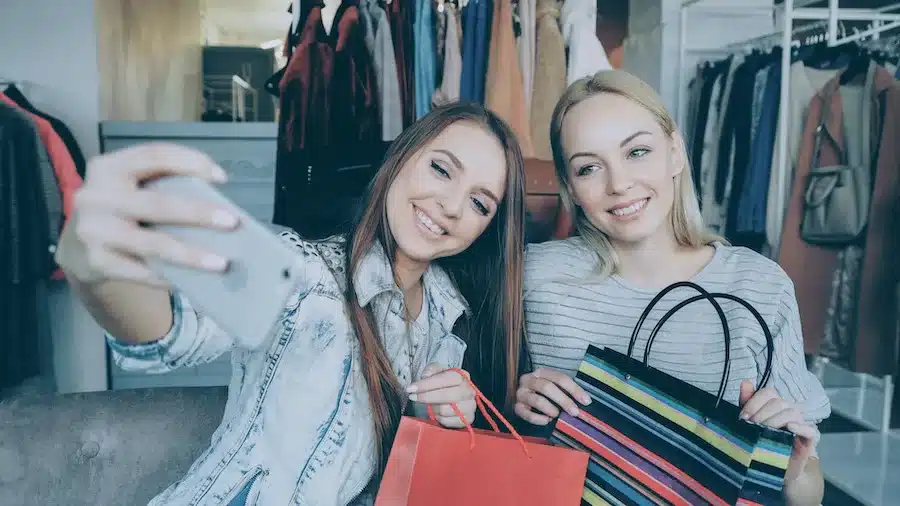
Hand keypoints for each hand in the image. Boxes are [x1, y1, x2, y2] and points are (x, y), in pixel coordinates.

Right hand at [55, 143, 239, 286]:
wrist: (78, 245)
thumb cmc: (120, 208)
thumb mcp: (129, 186)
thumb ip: (160, 185)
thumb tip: (217, 206)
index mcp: (108, 167)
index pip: (154, 156)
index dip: (190, 162)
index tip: (222, 178)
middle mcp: (95, 196)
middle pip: (157, 204)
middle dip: (199, 213)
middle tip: (232, 222)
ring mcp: (93, 232)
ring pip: (152, 245)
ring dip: (192, 255)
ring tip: (221, 263)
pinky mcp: (97, 262)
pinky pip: (143, 272)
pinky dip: (172, 276)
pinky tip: (194, 280)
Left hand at [407, 364, 475, 428]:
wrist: (454, 397)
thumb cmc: (444, 384)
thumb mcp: (437, 372)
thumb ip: (431, 370)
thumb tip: (426, 376)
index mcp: (462, 376)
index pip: (445, 379)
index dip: (427, 384)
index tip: (411, 389)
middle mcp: (469, 390)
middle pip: (447, 396)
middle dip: (427, 397)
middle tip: (413, 397)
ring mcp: (471, 406)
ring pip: (445, 410)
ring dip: (433, 408)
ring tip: (430, 404)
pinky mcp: (469, 419)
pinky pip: (447, 421)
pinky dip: (439, 418)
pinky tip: (438, 412)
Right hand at [514, 367, 590, 425]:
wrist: (525, 400)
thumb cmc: (546, 394)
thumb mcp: (556, 387)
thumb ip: (567, 391)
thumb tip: (585, 401)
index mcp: (540, 372)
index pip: (559, 378)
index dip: (574, 389)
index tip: (586, 401)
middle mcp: (528, 380)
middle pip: (546, 387)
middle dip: (563, 400)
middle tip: (575, 412)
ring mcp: (520, 394)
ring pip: (536, 400)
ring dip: (550, 409)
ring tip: (557, 416)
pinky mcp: (516, 407)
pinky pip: (526, 414)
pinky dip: (538, 419)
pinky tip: (547, 421)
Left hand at [739, 380, 818, 480]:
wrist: (772, 469)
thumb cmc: (760, 444)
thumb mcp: (749, 423)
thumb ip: (747, 402)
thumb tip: (746, 382)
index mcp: (774, 406)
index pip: (768, 393)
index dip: (754, 402)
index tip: (742, 418)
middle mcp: (788, 411)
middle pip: (778, 402)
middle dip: (762, 414)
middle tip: (751, 426)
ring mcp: (800, 424)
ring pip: (791, 412)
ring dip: (775, 420)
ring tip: (763, 431)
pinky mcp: (809, 440)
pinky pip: (810, 430)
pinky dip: (800, 427)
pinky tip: (789, 428)